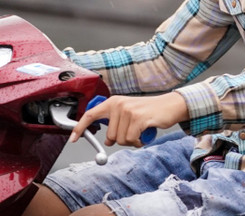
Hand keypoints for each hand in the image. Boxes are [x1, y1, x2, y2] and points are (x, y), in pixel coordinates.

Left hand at [70, 92, 188, 147]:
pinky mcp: (138, 118)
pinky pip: (131, 140)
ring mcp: (128, 111)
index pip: (90, 115)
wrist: (171, 106)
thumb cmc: (150, 112)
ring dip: (131, 141)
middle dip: (121, 139)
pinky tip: (144, 134)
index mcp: (113, 102)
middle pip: (109, 136)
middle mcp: (118, 104)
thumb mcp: (128, 113)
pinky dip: (138, 142)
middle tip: (133, 132)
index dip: (80, 128)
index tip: (73, 139)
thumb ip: (115, 123)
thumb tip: (107, 141)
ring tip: (140, 131)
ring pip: (120, 140)